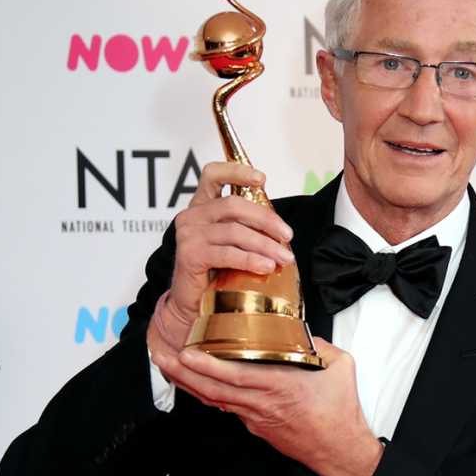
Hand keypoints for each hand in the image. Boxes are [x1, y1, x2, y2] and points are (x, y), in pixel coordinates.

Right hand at [146, 162, 295, 352]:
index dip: (237, 170)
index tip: (262, 178)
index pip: (213, 174)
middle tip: (287, 236)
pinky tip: (266, 266)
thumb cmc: (215, 273)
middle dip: (266, 219)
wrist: (191, 305)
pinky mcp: (189, 254)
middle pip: (233, 204)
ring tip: (284, 258)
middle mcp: (191, 215)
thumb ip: (248, 227)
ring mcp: (188, 234)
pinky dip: (250, 259)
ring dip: (265, 244)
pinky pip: (227, 253)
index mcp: (202, 206)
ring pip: (234, 231)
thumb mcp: (233, 243)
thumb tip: (282, 229)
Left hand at [150, 338, 382, 475]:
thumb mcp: (342, 368)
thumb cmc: (341, 413)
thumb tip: (306, 333)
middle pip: (213, 390)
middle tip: (160, 355)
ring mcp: (256, 419)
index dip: (208, 366)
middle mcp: (263, 404)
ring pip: (215, 399)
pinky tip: (196, 383)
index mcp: (282, 387)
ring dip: (188, 383)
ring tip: (168, 366)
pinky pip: (227, 408)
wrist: (340, 452)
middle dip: (182, 373)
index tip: (186, 354)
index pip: (237, 376)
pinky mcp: (256, 428)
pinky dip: (208, 394)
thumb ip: (322, 346)